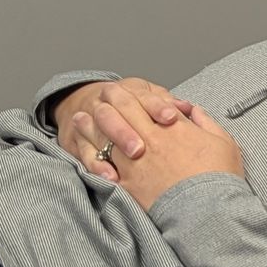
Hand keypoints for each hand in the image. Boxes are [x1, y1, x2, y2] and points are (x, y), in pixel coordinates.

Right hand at [55, 78, 192, 166]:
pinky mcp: (77, 140)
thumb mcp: (149, 100)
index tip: (171, 118)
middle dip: (128, 129)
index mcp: (127, 90)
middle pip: (115, 112)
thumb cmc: (132, 108)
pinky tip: (111, 177)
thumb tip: (188, 109)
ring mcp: (89, 120)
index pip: (142, 95)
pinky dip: (97, 165)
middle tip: (142, 147)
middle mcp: (105, 101)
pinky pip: (85, 153)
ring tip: (132, 157)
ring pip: (98, 129)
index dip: (157, 106)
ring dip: (114, 143)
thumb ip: (168, 105)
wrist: (86, 108)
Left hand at [95, 96, 244, 211]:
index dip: (139, 94)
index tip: (130, 90)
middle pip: (125, 111)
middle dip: (113, 98)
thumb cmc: (219, 180)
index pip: (150, 101)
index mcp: (174, 128)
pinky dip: (90, 154)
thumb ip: (206, 123)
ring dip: (92, 124)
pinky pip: (103, 165)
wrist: (208, 214)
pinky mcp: (127, 185)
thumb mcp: (223, 144)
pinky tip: (83, 149)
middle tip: (103, 92)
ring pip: (106, 135)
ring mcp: (135, 163)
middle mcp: (151, 140)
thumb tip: (193, 111)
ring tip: (81, 117)